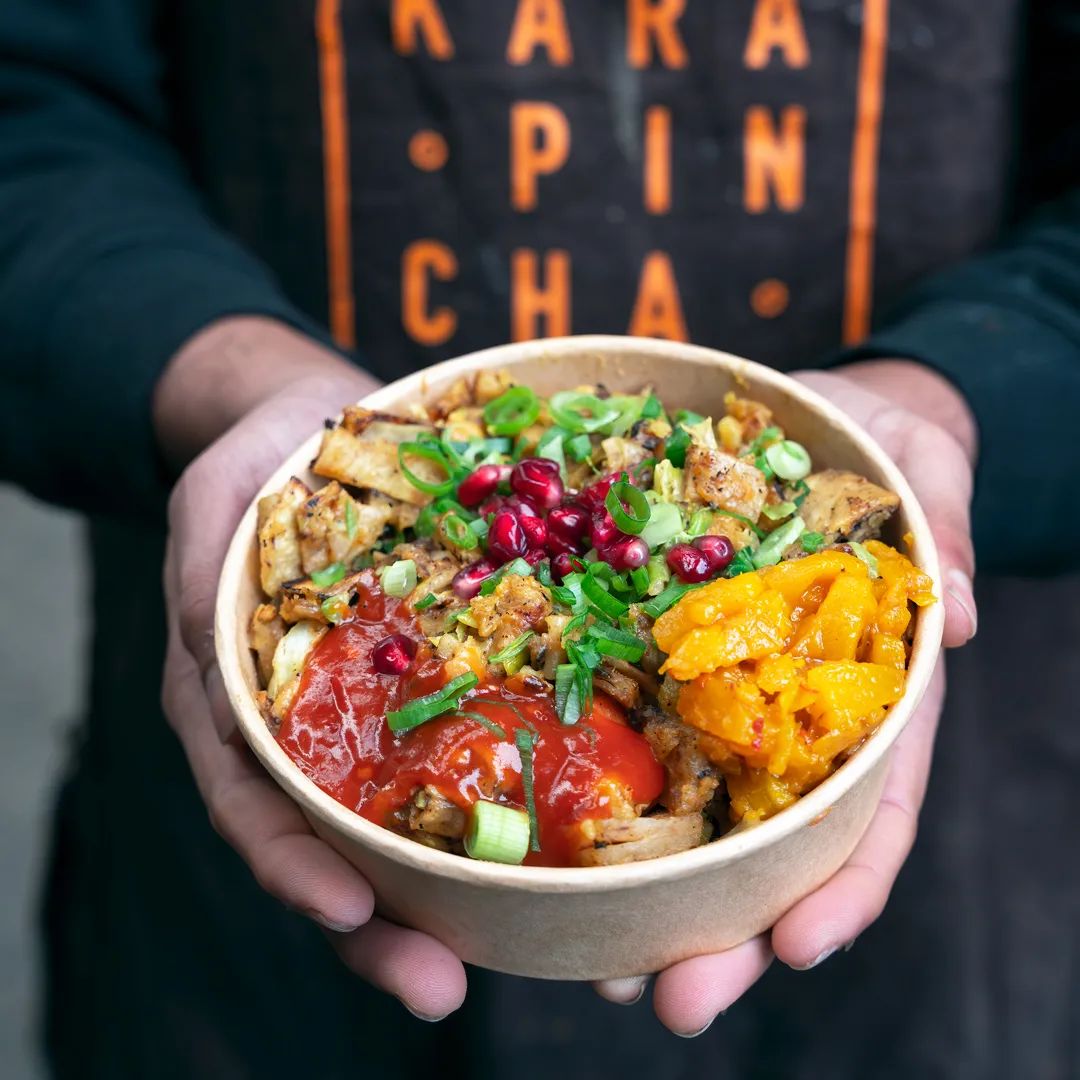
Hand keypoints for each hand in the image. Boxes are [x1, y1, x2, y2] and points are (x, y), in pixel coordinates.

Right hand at [157, 319, 467, 1020]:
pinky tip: (582, 837)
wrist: (321, 432)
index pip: (257, 807)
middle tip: (443, 985)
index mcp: (245, 710)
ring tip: (528, 947)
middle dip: (390, 927)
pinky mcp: (449, 684)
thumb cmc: (260, 470)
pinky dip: (527, 798)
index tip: (348, 906)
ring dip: (472, 895)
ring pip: (421, 822)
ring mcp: (387, 716)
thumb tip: (203, 647)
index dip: (292, 864)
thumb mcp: (216, 510)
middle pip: (342, 848)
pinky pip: (487, 746)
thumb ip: (205, 571)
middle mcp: (318, 734)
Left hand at [595, 359, 977, 1034]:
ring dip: (651, 908)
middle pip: (767, 854)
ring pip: (693, 827)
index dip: (840, 890)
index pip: (868, 817)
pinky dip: (606, 808)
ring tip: (599, 974)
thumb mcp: (925, 481)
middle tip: (670, 1003)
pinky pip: (634, 743)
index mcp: (867, 702)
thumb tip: (955, 621)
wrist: (823, 419)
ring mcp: (723, 705)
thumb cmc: (884, 452)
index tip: (798, 946)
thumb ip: (943, 540)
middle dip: (724, 935)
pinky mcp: (664, 669)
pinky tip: (559, 860)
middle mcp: (792, 724)